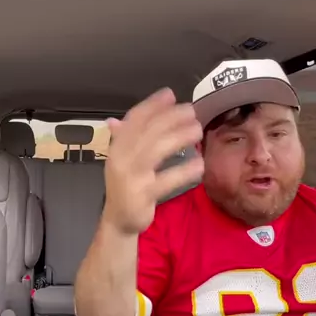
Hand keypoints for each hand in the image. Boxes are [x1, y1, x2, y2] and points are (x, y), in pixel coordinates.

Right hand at [103, 89, 203, 235]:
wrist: (118, 221)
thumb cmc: (126, 186)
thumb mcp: (122, 161)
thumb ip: (123, 138)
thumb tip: (117, 118)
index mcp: (116, 147)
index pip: (134, 119)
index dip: (152, 105)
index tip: (170, 94)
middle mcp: (120, 159)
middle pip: (147, 132)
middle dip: (171, 118)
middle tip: (192, 111)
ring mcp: (131, 177)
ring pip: (156, 151)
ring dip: (179, 137)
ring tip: (198, 130)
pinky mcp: (142, 196)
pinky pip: (166, 180)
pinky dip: (184, 171)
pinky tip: (199, 164)